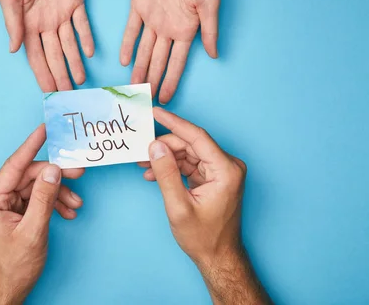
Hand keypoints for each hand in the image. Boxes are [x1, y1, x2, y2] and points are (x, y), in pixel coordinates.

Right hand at [0, 0, 93, 91]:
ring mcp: (62, 13)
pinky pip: (82, 23)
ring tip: (80, 81)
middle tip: (68, 94)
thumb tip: (14, 50)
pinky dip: (86, 38)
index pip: (36, 56)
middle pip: (55, 55)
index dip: (42, 74)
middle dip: (60, 75)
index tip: (48, 92)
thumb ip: (13, 24)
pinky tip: (89, 53)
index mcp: (27, 24)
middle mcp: (46, 23)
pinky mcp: (76, 1)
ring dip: (75, 62)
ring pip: (70, 44)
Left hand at [0, 125, 83, 304]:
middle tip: (78, 173)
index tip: (44, 129)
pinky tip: (67, 211)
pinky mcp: (13, 213)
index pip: (14, 165)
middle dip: (55, 177)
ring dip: (57, 193)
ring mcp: (4, 206)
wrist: (7, 290)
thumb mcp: (33, 231)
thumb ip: (43, 198)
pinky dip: (52, 203)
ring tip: (76, 203)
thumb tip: (53, 170)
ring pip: (35, 187)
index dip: (31, 146)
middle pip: (28, 176)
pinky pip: (35, 199)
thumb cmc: (14, 267)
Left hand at [120, 0, 223, 103]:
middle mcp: (168, 29)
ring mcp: (152, 19)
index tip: (164, 98)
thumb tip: (215, 55)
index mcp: (186, 31)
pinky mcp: (138, 6)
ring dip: (138, 67)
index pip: (177, 63)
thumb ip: (209, 30)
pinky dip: (127, 44)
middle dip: (152, 79)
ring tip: (132, 85)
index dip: (171, 81)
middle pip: (158, 61)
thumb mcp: (210, 4)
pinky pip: (131, 29)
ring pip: (143, 49)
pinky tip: (123, 59)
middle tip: (143, 98)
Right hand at [140, 108, 271, 303]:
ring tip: (144, 164)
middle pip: (191, 144)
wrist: (218, 257)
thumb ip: (166, 174)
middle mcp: (228, 166)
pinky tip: (154, 173)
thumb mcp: (179, 206)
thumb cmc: (203, 237)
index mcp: (226, 170)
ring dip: (166, 157)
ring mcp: (222, 171)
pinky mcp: (215, 177)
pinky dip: (173, 167)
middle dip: (165, 146)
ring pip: (188, 153)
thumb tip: (156, 146)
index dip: (174, 123)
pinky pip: (191, 164)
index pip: (197, 136)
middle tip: (141, 150)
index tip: (156, 112)